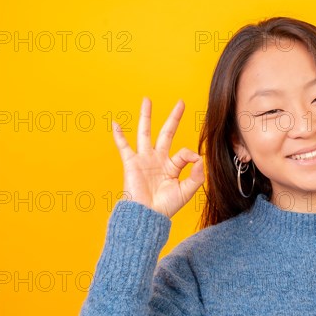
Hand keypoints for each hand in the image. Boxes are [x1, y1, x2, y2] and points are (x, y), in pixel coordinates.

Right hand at [111, 97, 204, 218]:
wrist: (147, 215)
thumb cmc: (165, 207)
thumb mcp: (187, 191)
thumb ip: (196, 175)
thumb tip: (199, 157)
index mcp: (172, 166)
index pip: (184, 152)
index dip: (190, 155)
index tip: (193, 161)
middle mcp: (158, 159)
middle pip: (167, 133)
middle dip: (174, 118)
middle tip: (181, 102)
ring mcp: (144, 159)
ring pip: (145, 132)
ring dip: (146, 116)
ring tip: (147, 99)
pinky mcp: (131, 163)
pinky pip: (124, 146)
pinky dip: (119, 135)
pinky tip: (115, 123)